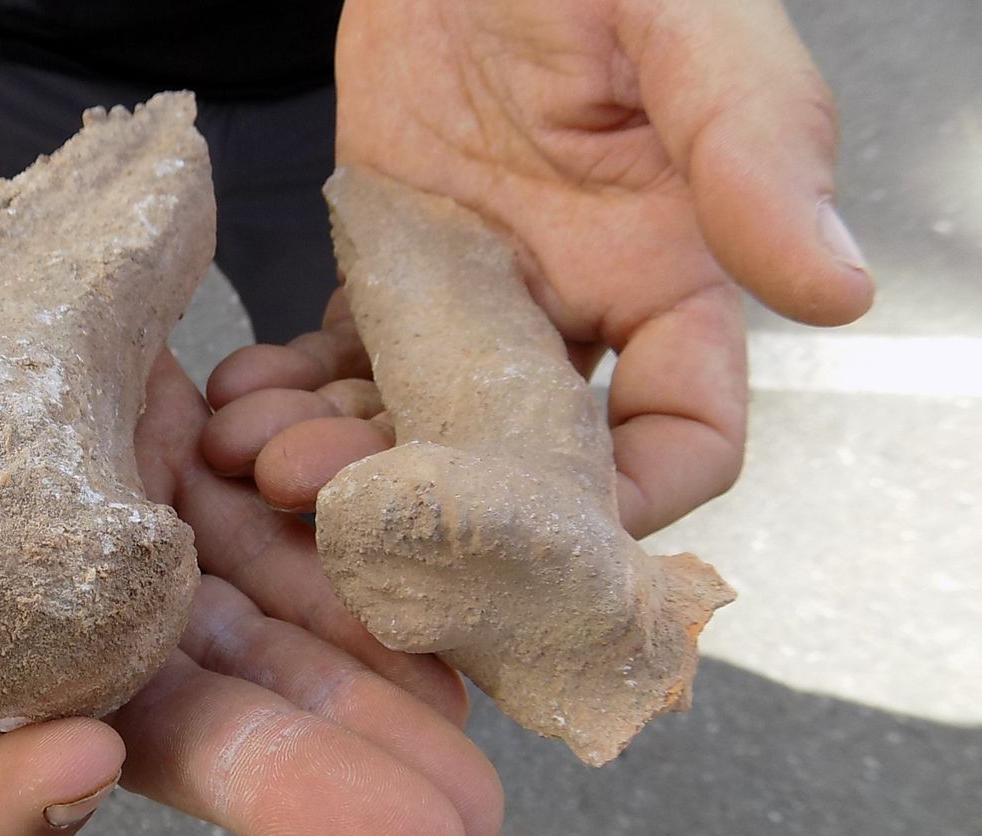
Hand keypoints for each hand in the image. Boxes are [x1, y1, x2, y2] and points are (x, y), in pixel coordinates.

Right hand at [0, 181, 501, 835]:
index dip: (13, 810)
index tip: (81, 750)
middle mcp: (42, 651)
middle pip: (169, 751)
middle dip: (290, 791)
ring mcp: (141, 576)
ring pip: (266, 666)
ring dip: (373, 707)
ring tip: (484, 759)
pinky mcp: (211, 495)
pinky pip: (303, 558)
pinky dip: (375, 585)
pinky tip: (464, 607)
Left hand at [206, 0, 874, 535]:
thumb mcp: (684, 29)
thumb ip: (754, 146)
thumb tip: (839, 290)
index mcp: (666, 274)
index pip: (679, 433)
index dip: (629, 503)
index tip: (536, 540)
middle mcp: (571, 308)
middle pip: (518, 458)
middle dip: (436, 503)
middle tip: (341, 514)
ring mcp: (472, 298)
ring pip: (412, 423)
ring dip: (341, 457)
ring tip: (261, 460)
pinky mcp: (387, 267)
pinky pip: (340, 359)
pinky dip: (293, 393)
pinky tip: (240, 403)